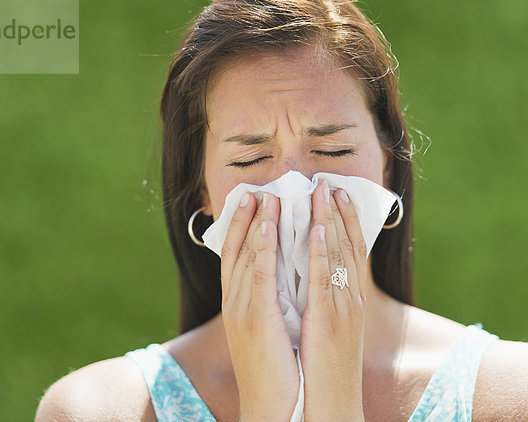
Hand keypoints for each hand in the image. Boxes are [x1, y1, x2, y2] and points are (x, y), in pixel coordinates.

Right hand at [220, 192, 299, 421]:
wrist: (273, 408)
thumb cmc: (277, 370)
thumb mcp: (268, 329)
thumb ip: (268, 302)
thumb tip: (279, 278)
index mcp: (238, 303)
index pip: (235, 255)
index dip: (240, 225)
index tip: (250, 199)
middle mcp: (235, 301)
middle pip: (239, 249)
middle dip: (249, 217)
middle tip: (259, 188)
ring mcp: (242, 308)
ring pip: (249, 256)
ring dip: (258, 222)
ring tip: (269, 194)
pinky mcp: (256, 318)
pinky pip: (261, 273)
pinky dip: (264, 246)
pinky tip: (271, 224)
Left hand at [300, 180, 367, 420]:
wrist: (331, 403)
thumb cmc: (327, 366)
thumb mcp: (330, 326)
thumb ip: (325, 298)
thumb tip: (312, 274)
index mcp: (349, 299)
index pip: (350, 251)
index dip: (346, 220)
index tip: (338, 193)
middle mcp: (350, 298)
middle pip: (346, 246)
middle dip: (338, 212)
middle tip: (329, 181)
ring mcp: (342, 307)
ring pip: (338, 255)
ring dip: (331, 221)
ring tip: (325, 191)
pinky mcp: (329, 319)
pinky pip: (324, 279)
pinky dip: (324, 253)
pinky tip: (319, 230)